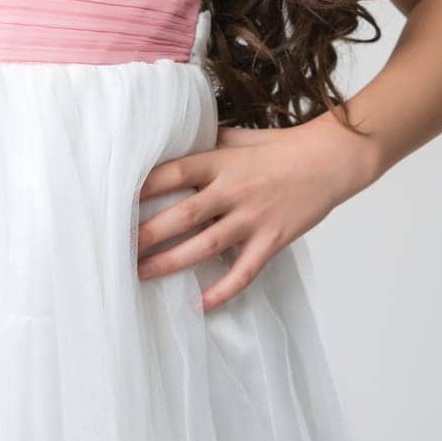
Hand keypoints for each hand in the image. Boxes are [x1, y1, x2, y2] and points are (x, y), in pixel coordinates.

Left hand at [135, 113, 378, 311]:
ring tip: (141, 274)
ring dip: (171, 263)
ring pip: (205, 246)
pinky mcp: (272, 241)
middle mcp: (233, 191)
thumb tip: (169, 143)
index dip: (142, 187)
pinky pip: (244, 272)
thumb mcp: (236, 136)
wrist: (328, 161)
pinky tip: (198, 303)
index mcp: (220, 161)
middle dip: (148, 233)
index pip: (173, 172)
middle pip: (182, 215)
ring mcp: (253, 218)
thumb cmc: (277, 146)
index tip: (113, 200)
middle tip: (117, 248)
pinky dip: (222, 290)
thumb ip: (203, 142)